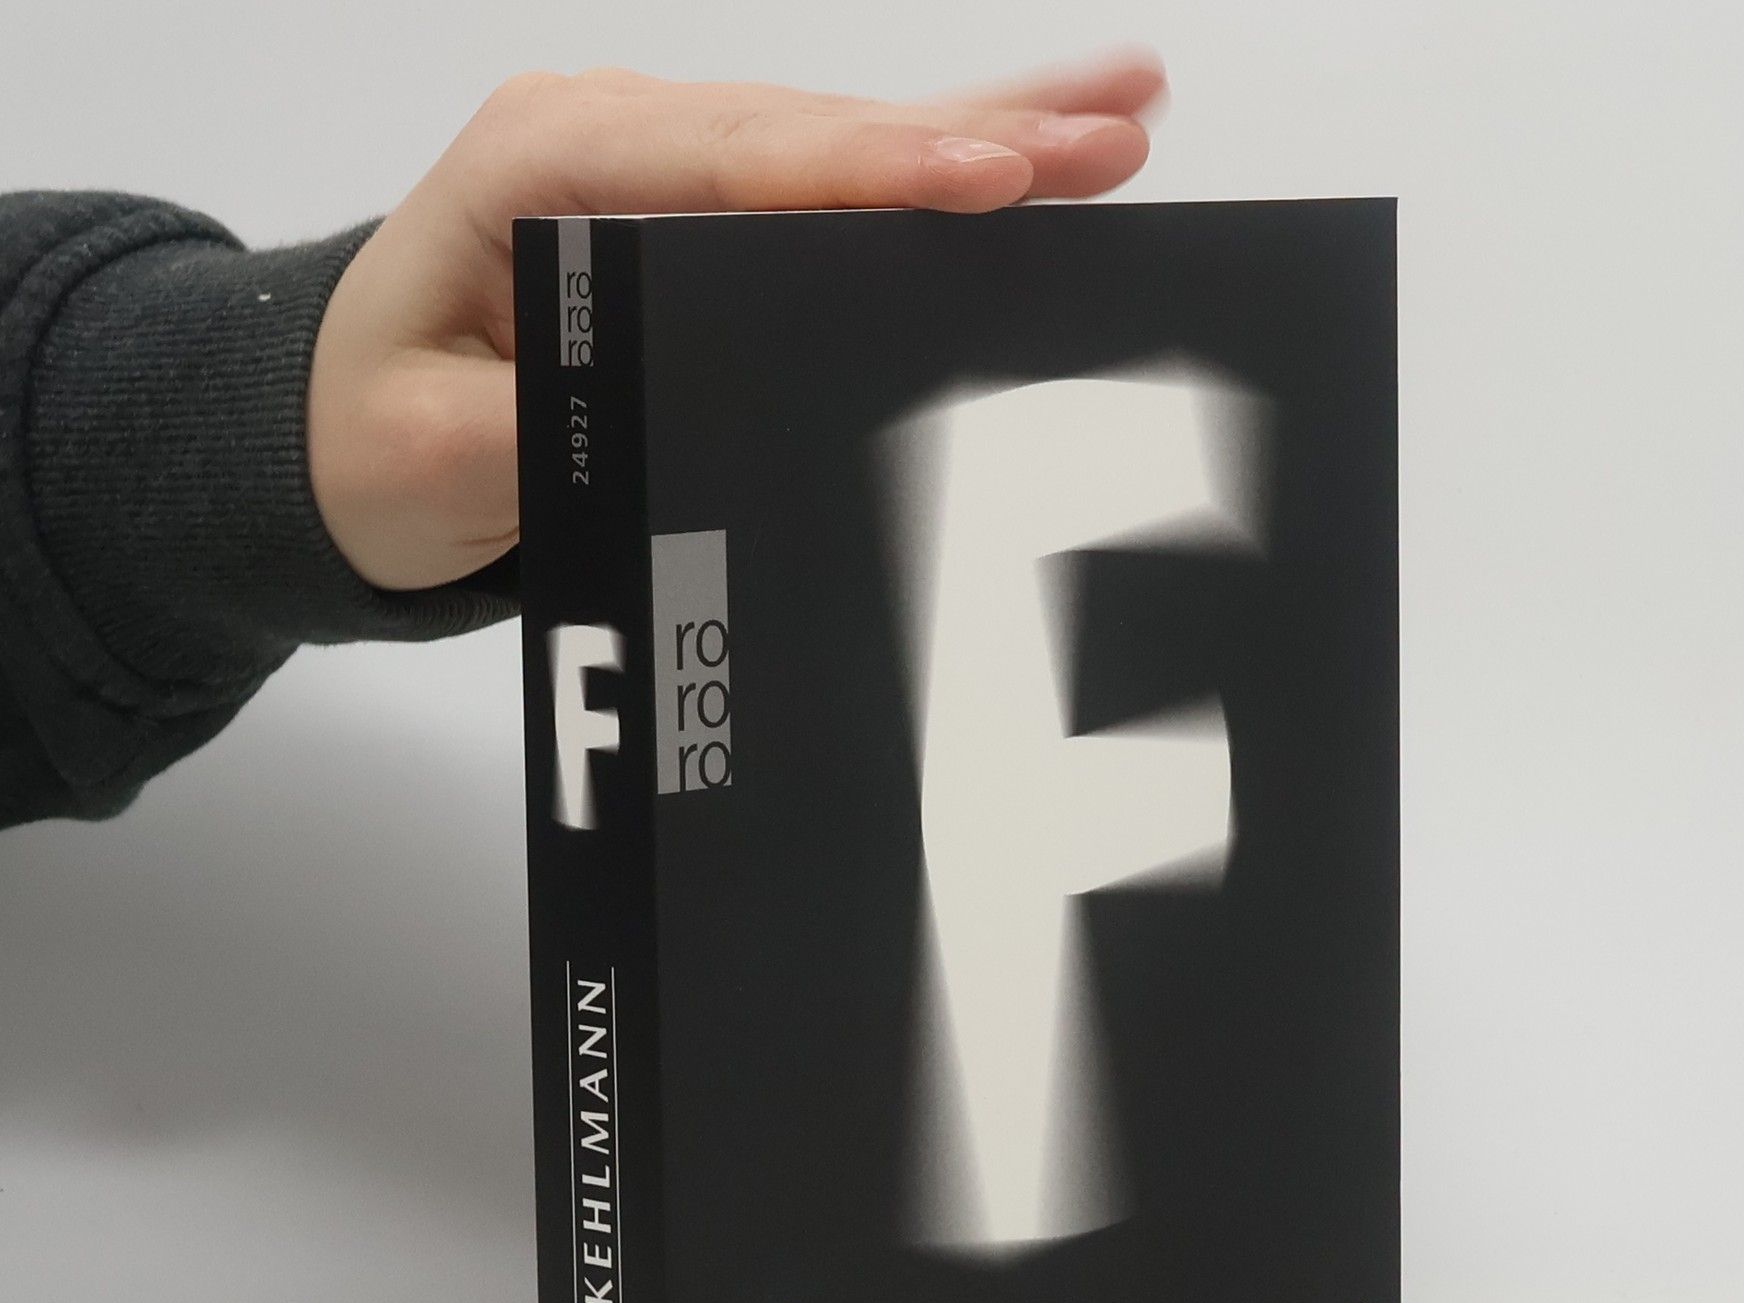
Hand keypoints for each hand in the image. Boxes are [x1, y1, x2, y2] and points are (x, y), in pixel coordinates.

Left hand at [307, 50, 1165, 591]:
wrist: (336, 431)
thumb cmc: (369, 432)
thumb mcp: (426, 456)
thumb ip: (535, 432)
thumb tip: (657, 414)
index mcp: (541, 169)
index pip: (734, 164)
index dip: (870, 174)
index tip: (984, 182)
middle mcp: (615, 141)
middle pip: (819, 133)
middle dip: (971, 141)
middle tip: (1109, 139)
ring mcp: (666, 166)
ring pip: (847, 145)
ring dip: (988, 138)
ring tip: (1123, 121)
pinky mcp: (701, 211)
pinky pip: (833, 183)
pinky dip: (938, 170)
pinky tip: (1035, 148)